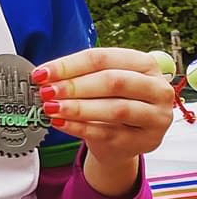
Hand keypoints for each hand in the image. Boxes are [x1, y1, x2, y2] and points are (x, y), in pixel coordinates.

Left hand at [32, 47, 174, 197]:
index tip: (42, 73)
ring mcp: (155, 116)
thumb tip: (44, 76)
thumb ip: (77, 76)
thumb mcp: (99, 83)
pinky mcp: (146, 140)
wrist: (124, 137)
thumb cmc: (111, 101)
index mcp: (144, 64)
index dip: (69, 65)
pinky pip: (108, 133)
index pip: (103, 58)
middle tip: (47, 91)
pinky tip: (59, 123)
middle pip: (113, 82)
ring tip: (51, 107)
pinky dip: (79, 127)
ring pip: (116, 109)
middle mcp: (156, 88)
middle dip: (75, 86)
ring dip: (78, 108)